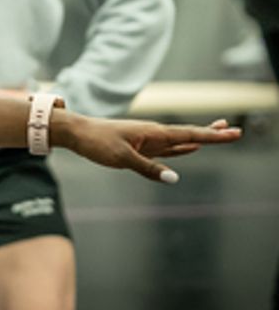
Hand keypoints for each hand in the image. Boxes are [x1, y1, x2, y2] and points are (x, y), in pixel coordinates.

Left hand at [61, 116, 240, 182]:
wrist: (76, 133)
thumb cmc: (96, 142)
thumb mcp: (121, 158)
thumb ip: (148, 168)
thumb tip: (174, 178)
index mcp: (152, 133)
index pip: (189, 134)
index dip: (212, 135)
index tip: (232, 132)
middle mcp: (153, 134)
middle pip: (189, 134)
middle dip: (212, 133)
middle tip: (234, 131)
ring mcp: (148, 140)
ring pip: (180, 140)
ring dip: (200, 137)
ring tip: (218, 133)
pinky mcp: (140, 147)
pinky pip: (168, 148)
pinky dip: (182, 146)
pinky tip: (191, 147)